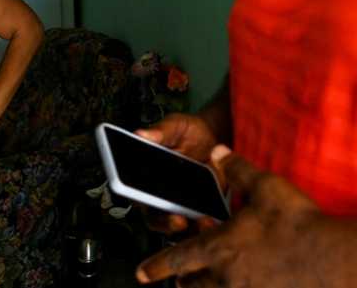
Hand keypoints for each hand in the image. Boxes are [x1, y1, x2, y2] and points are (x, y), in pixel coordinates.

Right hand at [135, 113, 220, 232]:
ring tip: (204, 222)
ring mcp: (183, 207)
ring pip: (181, 228)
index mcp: (148, 178)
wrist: (215, 136)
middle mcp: (162, 197)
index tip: (154, 205)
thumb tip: (142, 133)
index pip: (138, 198)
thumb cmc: (189, 132)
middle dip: (168, 224)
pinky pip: (202, 226)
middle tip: (180, 221)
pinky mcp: (203, 211)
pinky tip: (217, 219)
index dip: (144, 205)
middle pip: (158, 220)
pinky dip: (209, 226)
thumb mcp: (175, 126)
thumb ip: (161, 131)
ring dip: (190, 230)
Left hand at [136, 146, 321, 286]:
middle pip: (192, 286)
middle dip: (184, 281)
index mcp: (219, 247)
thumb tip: (216, 152)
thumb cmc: (297, 222)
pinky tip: (252, 282)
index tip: (141, 273)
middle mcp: (226, 277)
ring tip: (212, 283)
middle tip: (181, 278)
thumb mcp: (266, 186)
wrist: (331, 261)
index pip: (177, 258)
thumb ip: (237, 168)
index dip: (156, 265)